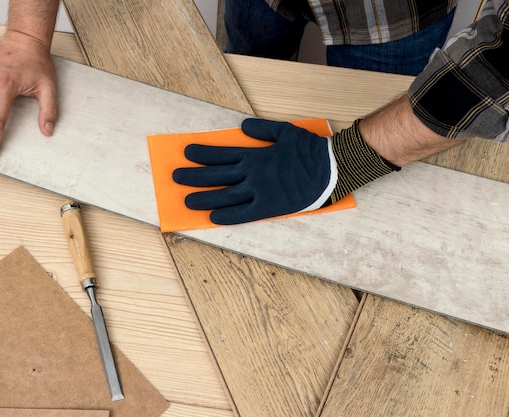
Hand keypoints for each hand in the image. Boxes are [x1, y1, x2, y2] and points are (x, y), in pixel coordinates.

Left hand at [172, 118, 337, 224]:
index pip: (222, 154)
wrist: (332, 167)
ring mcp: (259, 190)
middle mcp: (253, 172)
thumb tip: (242, 126)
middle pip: (217, 175)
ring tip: (186, 199)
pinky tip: (211, 217)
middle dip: (194, 175)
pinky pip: (243, 213)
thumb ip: (262, 130)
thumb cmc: (311, 149)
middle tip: (175, 177)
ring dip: (204, 197)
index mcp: (255, 154)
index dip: (203, 154)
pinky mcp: (269, 206)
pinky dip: (227, 215)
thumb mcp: (285, 132)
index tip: (186, 152)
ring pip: (224, 195)